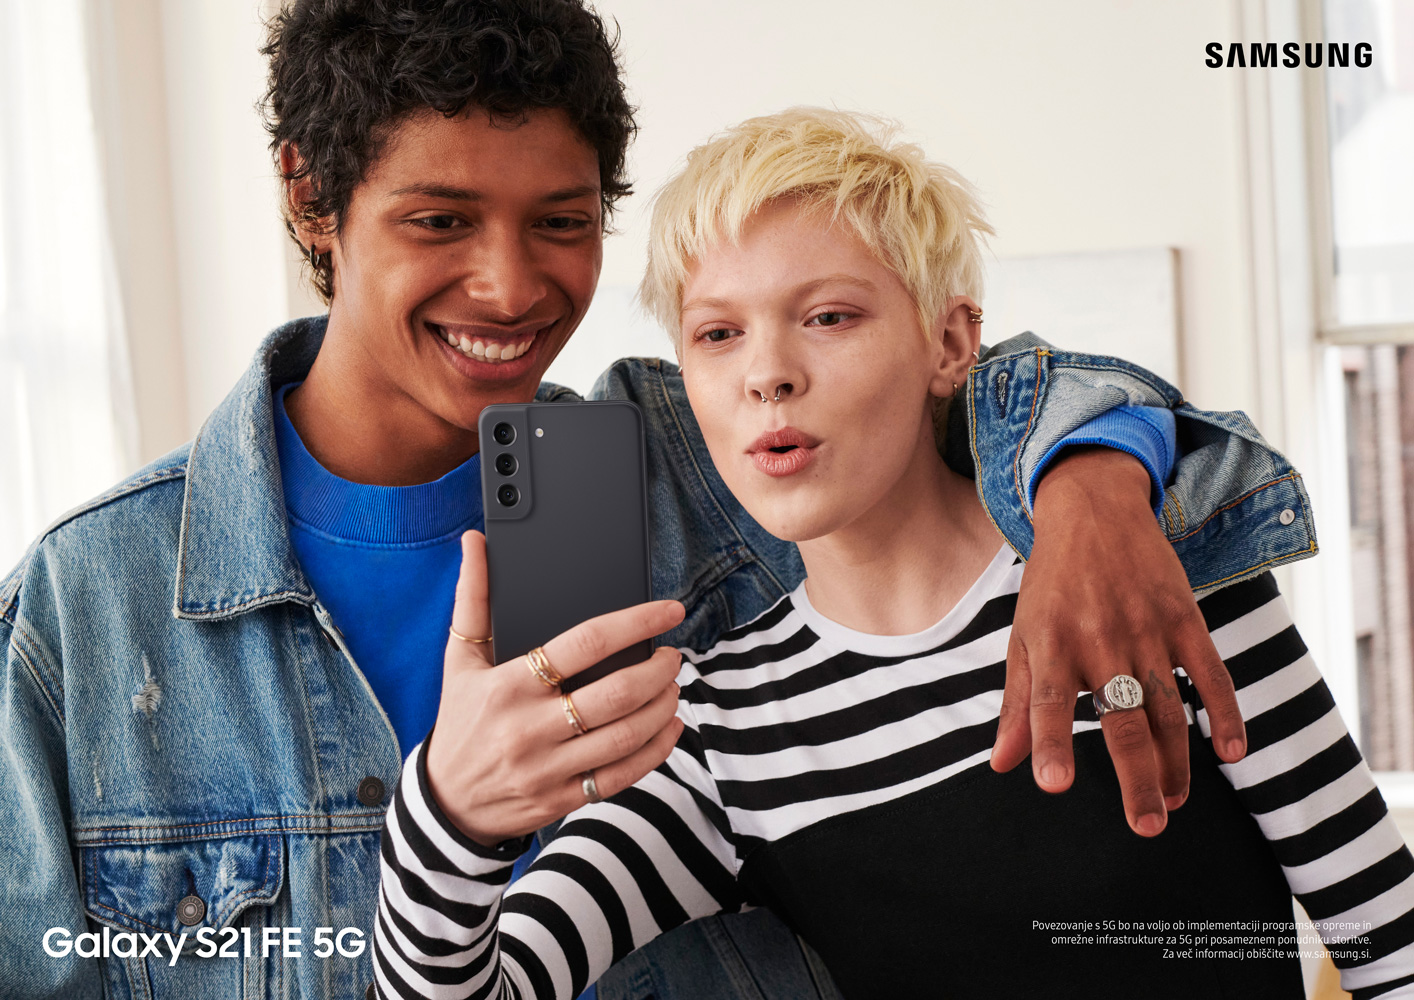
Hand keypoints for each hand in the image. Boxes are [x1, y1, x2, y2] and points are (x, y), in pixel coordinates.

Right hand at [425, 530, 686, 846]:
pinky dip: (656, 749)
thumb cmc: (460, 720)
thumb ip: (473, 598)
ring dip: (662, 706)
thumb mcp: (459, 659)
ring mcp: (548, 768)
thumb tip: (475, 542)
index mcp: (508, 685)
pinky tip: (669, 726)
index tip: (669, 611)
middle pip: (615, 693)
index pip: (585, 643)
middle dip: (658, 669)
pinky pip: (622, 775)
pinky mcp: (563, 799)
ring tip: (673, 685)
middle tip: (673, 654)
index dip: (636, 623)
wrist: (445, 801)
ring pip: (625, 735)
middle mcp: (530, 728)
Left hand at [990, 447, 1246, 836]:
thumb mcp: (1024, 638)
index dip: (1049, 744)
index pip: (1045, 703)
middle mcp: (1098, 639)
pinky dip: (1225, 713)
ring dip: (1177, 762)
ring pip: (1167, 708)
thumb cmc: (1051, 586)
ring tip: (1175, 803)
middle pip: (1121, 720)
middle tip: (1148, 826)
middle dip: (1137, 778)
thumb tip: (1003, 765)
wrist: (1093, 512)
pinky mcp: (1184, 618)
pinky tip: (1232, 751)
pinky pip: (1211, 674)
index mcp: (1051, 644)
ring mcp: (1145, 629)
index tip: (1054, 786)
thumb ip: (1017, 705)